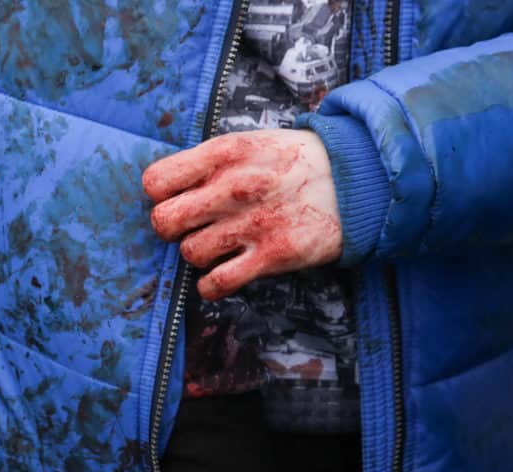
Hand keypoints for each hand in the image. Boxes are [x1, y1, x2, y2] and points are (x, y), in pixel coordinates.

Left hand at [142, 129, 341, 299]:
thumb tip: (165, 188)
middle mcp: (234, 186)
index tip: (176, 199)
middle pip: (164, 222)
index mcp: (224, 153)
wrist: (355, 179)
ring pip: (190, 253)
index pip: (156, 182)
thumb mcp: (249, 144)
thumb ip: (207, 163)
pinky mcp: (273, 254)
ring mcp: (253, 222)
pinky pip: (218, 282)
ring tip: (218, 246)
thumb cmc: (292, 162)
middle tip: (191, 227)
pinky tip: (219, 276)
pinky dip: (210, 286)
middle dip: (172, 229)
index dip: (161, 196)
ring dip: (199, 254)